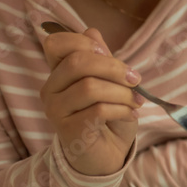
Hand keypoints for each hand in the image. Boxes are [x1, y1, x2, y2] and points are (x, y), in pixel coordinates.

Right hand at [40, 27, 143, 175]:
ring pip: (89, 87)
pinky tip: (130, 115)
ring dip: (122, 93)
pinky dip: (122, 110)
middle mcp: (51, 89)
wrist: (108, 154)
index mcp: (59, 72)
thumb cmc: (109, 115)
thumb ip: (101, 59)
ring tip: (136, 102)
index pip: (55, 43)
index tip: (107, 54)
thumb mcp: (110, 82)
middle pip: (77, 62)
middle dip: (114, 68)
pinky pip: (98, 110)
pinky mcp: (67, 130)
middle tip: (135, 80)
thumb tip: (93, 32)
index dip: (83, 42)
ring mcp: (56, 110)